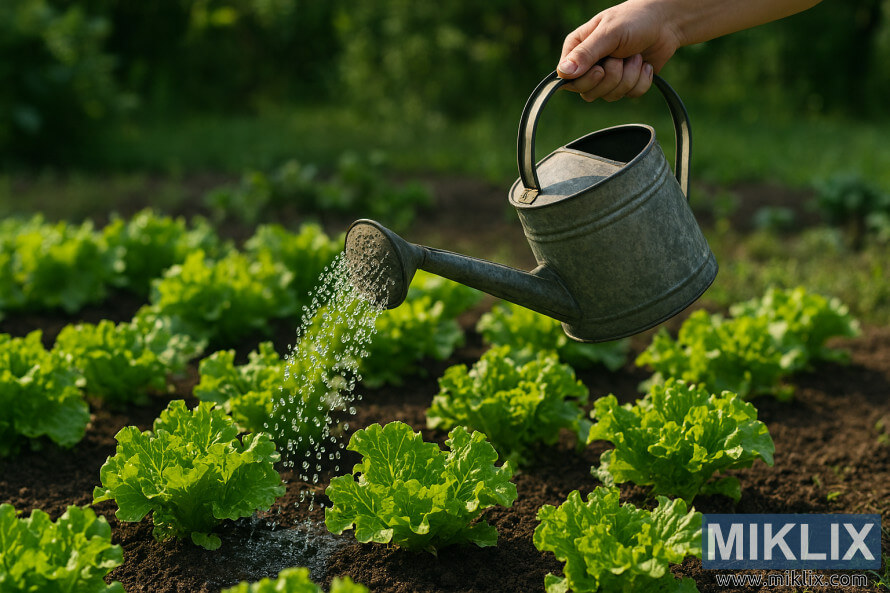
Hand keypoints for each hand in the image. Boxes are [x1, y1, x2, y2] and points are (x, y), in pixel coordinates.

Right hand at [557, 0, 683, 100]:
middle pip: (589, 93)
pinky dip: (641, 80)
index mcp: (577, 50)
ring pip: (611, 96)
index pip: (568, 81)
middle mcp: (589, 66)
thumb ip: (586, 53)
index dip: (586, 80)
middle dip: (612, 77)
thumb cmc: (634, 20)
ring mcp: (607, 77)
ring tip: (635, 55)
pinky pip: (630, 95)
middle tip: (621, 57)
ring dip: (629, 76)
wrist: (666, 23)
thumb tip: (562, 73)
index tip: (601, 68)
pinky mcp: (626, 84)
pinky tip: (644, 64)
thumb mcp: (609, 33)